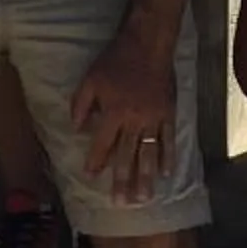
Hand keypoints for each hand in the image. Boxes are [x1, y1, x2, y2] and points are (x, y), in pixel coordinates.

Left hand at [71, 27, 178, 205]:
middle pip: (127, 156)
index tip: (91, 176)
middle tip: (121, 203)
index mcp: (114, 112)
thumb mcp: (90, 79)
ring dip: (146, 177)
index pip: (102, 144)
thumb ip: (80, 105)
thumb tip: (77, 129)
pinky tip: (166, 173)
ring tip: (144, 197)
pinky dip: (168, 157)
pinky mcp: (169, 113)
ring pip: (149, 153)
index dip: (96, 161)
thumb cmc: (115, 61)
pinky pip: (169, 140)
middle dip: (123, 181)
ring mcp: (154, 118)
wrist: (148, 44)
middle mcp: (134, 120)